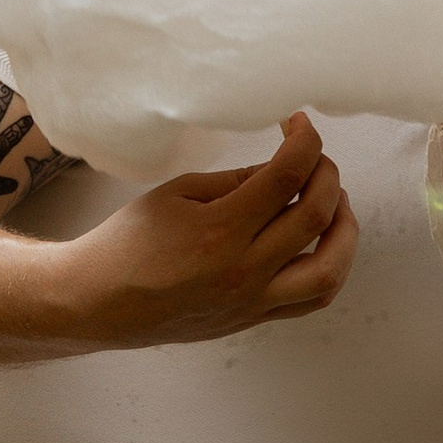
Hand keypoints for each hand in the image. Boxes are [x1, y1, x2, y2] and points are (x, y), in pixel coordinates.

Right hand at [59, 115, 359, 347]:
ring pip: (329, 269)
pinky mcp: (254, 319)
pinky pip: (313, 300)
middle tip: (316, 159)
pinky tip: (325, 243)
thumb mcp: (177, 194)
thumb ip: (236, 181)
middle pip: (316, 217)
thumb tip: (285, 167)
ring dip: (345, 228)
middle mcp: (243, 271)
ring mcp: (252, 301)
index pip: (286, 178)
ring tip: (335, 202)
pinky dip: (332, 268)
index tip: (300, 123)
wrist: (97, 301)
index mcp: (219, 231)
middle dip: (327, 175)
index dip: (305, 141)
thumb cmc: (129, 242)